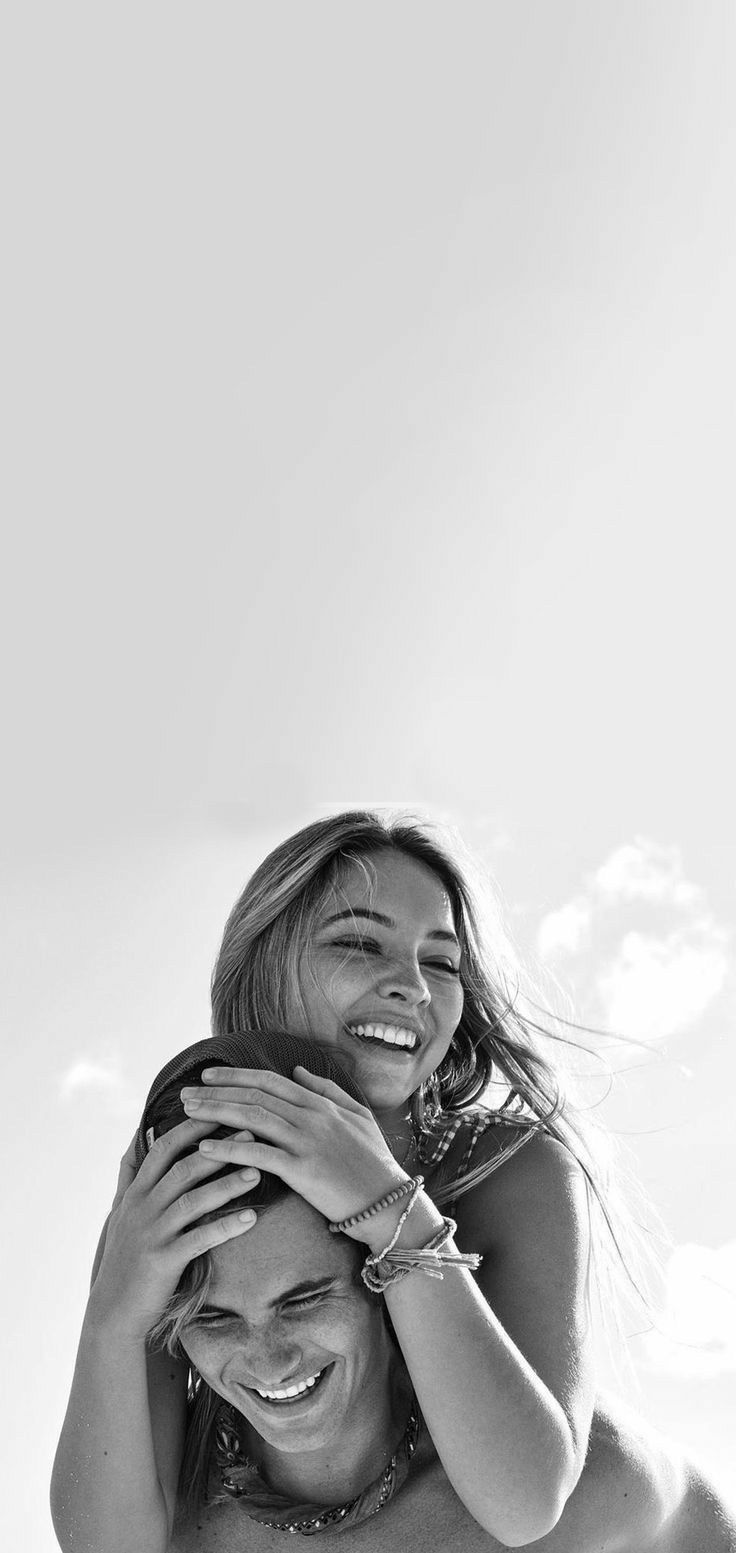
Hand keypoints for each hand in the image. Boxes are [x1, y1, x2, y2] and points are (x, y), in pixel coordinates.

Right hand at [88, 1117, 260, 1342]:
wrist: (113, 1312)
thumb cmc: (124, 1260)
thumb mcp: (119, 1213)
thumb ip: (129, 1177)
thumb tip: (133, 1140)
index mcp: (135, 1194)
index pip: (162, 1148)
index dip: (191, 1127)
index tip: (220, 1109)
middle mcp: (141, 1208)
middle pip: (182, 1168)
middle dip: (218, 1150)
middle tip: (251, 1135)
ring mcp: (151, 1234)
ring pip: (193, 1201)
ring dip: (227, 1184)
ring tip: (257, 1173)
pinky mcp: (163, 1261)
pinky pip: (199, 1239)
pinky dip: (226, 1227)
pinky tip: (251, 1218)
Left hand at [180, 1066, 408, 1232]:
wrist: (390, 1202)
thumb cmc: (374, 1163)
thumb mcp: (358, 1117)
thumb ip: (328, 1090)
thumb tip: (298, 1070)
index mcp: (322, 1103)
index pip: (270, 1080)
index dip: (236, 1075)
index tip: (208, 1075)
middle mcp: (312, 1116)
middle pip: (255, 1095)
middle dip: (216, 1091)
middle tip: (185, 1092)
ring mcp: (308, 1141)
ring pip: (252, 1117)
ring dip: (216, 1112)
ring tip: (188, 1112)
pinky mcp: (304, 1170)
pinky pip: (259, 1154)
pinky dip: (229, 1148)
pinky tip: (205, 1148)